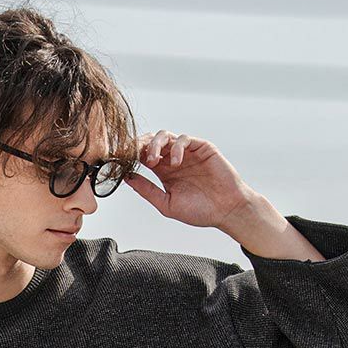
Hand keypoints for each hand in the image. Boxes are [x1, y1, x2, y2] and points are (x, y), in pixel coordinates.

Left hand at [123, 129, 252, 230]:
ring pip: (166, 136)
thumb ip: (147, 190)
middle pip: (151, 142)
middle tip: (135, 154)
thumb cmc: (200, 211)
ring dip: (155, 145)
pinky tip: (176, 162)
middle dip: (140, 145)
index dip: (132, 155)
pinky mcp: (202, 147)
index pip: (143, 156)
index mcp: (164, 172)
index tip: (122, 160)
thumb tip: (127, 178)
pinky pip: (185, 139)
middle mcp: (174, 159)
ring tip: (154, 160)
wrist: (226, 210)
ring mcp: (188, 152)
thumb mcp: (167, 204)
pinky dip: (176, 147)